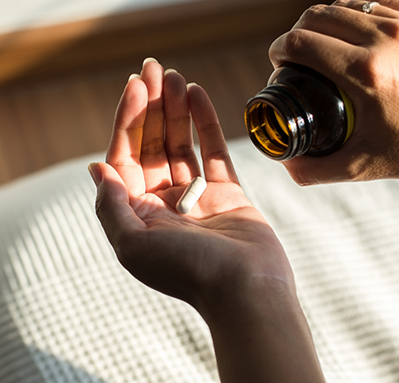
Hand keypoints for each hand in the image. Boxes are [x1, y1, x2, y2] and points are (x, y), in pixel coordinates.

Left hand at [90, 59, 293, 309]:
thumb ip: (111, 206)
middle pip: (154, 146)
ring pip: (182, 145)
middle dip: (152, 107)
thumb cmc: (190, 272)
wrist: (246, 290)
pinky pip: (213, 153)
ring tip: (176, 76)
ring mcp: (196, 196)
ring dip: (177, 110)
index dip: (129, 121)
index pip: (126, 157)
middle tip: (154, 68)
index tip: (135, 86)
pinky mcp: (227, 192)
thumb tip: (97, 168)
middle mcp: (164, 203)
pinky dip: (206, 125)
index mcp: (139, 214)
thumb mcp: (134, 244)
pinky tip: (198, 96)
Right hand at [269, 0, 398, 184]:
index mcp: (364, 73)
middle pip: (317, 17)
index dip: (279, 50)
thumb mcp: (358, 166)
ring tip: (319, 48)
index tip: (278, 62)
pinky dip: (352, 16)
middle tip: (294, 58)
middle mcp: (386, 39)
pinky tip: (350, 38)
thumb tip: (284, 161)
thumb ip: (313, 169)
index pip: (301, 43)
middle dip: (295, 35)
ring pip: (343, 5)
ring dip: (322, 24)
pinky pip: (371, 4)